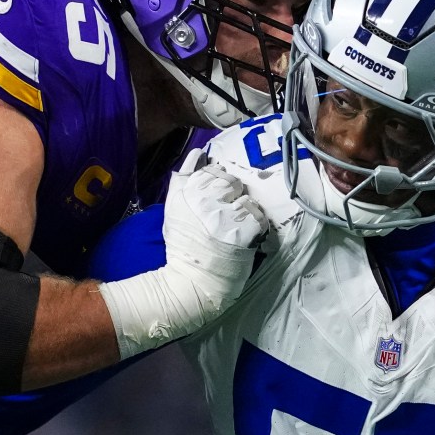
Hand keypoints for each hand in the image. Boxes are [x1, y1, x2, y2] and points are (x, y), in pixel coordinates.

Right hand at [101, 160, 271, 356]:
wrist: (191, 281)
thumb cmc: (183, 245)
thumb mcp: (175, 207)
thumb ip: (185, 178)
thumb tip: (200, 153)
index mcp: (189, 190)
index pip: (214, 170)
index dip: (218, 183)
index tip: (216, 198)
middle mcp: (208, 199)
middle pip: (233, 182)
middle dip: (232, 195)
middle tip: (226, 214)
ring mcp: (228, 215)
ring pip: (248, 198)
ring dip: (245, 211)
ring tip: (234, 227)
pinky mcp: (246, 230)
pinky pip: (259, 216)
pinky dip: (256, 225)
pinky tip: (245, 235)